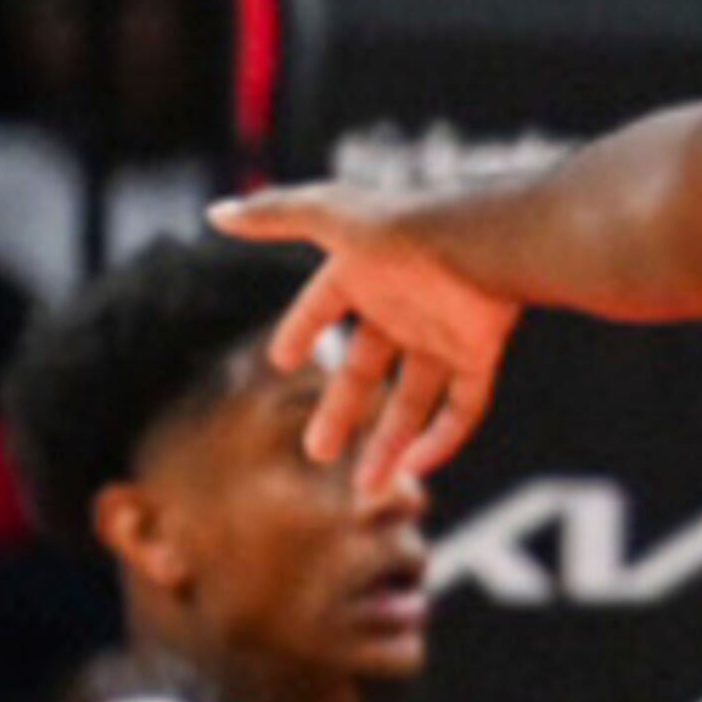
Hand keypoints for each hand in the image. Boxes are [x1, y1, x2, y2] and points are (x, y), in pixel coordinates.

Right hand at [214, 182, 520, 480]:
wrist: (483, 238)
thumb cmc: (403, 223)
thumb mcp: (329, 216)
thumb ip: (275, 215)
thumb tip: (218, 212)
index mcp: (367, 271)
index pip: (325, 303)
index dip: (303, 327)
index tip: (280, 360)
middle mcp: (404, 304)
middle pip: (366, 368)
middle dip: (342, 410)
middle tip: (317, 453)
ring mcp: (445, 331)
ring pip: (414, 400)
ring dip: (389, 444)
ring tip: (364, 489)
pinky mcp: (482, 352)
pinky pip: (464, 406)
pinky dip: (443, 439)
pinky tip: (416, 466)